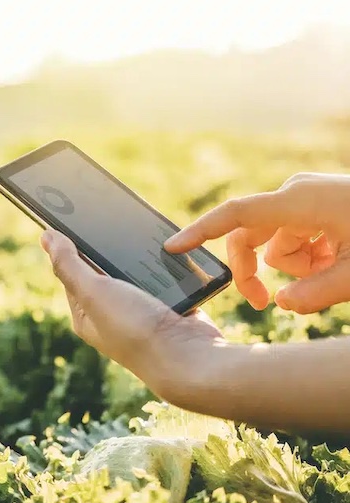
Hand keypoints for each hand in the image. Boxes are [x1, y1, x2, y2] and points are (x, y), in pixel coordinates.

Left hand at [40, 228, 222, 396]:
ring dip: (138, 256)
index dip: (72, 246)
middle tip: (109, 217)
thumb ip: (69, 264)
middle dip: (108, 247)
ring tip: (137, 230)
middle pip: (104, 270)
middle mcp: (110, 316)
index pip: (72, 273)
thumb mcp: (93, 291)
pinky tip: (166, 248)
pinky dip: (163, 265)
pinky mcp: (168, 308)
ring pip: (135, 272)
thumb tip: (45, 237)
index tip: (75, 216)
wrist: (190, 358)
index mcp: (86, 315)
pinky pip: (162, 278)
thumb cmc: (136, 329)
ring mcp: (141, 312)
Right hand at [164, 172, 349, 313]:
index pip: (236, 216)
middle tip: (266, 305)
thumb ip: (313, 296)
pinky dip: (312, 258)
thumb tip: (281, 303)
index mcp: (299, 202)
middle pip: (251, 238)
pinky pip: (297, 238)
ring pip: (277, 244)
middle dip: (257, 272)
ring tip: (337, 272)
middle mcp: (296, 194)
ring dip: (298, 267)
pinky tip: (340, 260)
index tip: (172, 248)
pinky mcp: (318, 205)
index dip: (200, 233)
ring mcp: (307, 198)